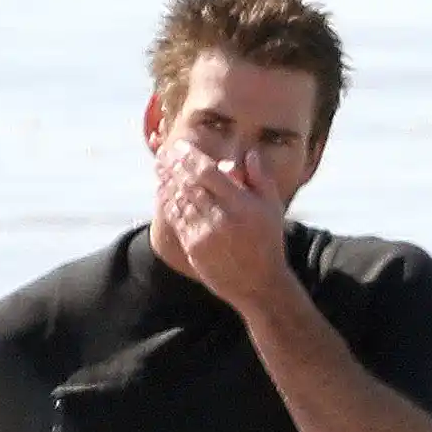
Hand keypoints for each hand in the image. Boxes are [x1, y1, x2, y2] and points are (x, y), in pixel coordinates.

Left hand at [155, 142, 287, 312]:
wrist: (258, 284)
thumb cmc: (267, 242)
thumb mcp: (273, 208)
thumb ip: (261, 178)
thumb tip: (250, 153)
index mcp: (241, 205)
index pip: (208, 172)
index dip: (191, 157)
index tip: (180, 146)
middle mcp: (222, 218)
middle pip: (189, 184)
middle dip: (173, 166)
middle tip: (163, 153)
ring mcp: (206, 234)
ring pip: (180, 201)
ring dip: (167, 181)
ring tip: (159, 168)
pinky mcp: (195, 249)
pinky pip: (177, 220)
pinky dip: (168, 203)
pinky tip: (162, 192)